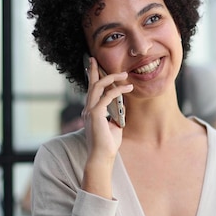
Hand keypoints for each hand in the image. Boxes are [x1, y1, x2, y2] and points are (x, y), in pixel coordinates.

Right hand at [81, 57, 132, 197]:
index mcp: (91, 111)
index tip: (93, 65)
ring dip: (111, 78)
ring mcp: (90, 111)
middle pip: (91, 84)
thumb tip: (122, 105)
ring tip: (124, 74)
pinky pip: (107, 97)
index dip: (92, 77)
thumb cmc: (108, 144)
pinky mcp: (95, 114)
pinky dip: (117, 90)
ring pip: (98, 87)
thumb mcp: (114, 126)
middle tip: (95, 58)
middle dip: (94, 70)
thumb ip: (116, 114)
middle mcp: (88, 109)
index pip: (91, 91)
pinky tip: (127, 88)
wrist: (102, 157)